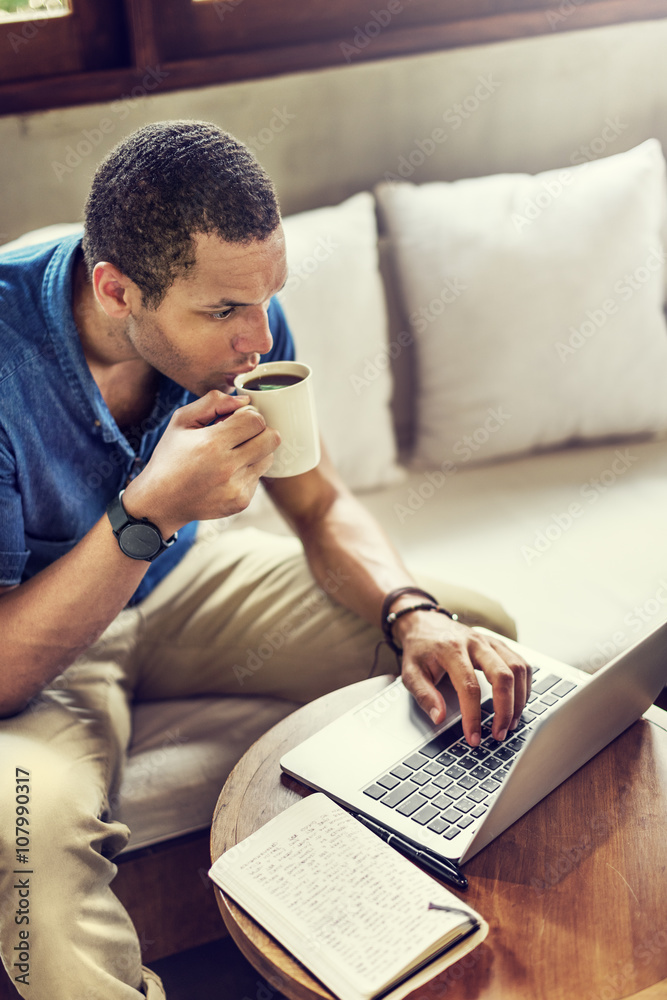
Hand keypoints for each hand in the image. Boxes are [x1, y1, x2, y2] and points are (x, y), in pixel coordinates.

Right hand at [123, 390, 279, 535]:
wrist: (160, 502)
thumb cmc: (170, 457)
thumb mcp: (181, 421)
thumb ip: (213, 403)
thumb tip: (245, 400)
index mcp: (212, 443)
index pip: (256, 420)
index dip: (248, 415)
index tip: (235, 420)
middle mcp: (228, 468)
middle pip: (272, 438)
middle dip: (259, 431)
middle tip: (240, 435)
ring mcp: (236, 488)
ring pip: (269, 458)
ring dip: (256, 451)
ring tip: (231, 454)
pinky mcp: (241, 502)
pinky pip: (259, 478)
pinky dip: (247, 472)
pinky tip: (225, 474)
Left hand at [395, 611, 530, 745]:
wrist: (425, 622)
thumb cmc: (419, 649)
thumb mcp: (410, 672)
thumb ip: (424, 695)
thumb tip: (439, 717)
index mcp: (451, 649)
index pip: (469, 687)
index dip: (473, 715)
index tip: (473, 737)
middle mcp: (475, 643)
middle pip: (502, 675)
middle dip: (505, 709)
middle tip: (500, 733)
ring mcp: (490, 642)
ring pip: (517, 668)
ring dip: (519, 699)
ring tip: (510, 723)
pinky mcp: (499, 644)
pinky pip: (521, 664)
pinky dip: (524, 685)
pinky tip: (518, 703)